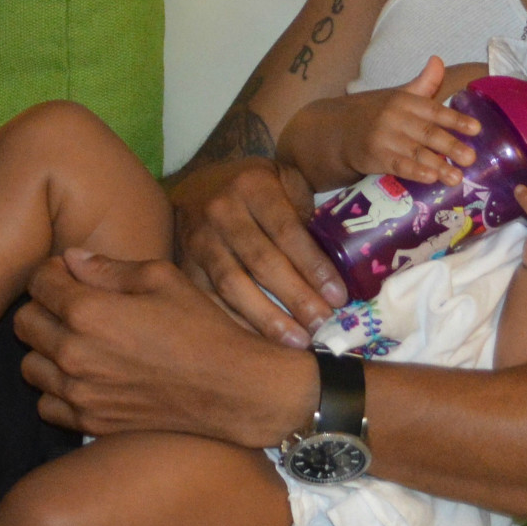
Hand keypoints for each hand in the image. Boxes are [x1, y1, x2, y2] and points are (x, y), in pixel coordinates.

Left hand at [15, 250, 315, 444]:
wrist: (232, 388)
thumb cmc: (202, 326)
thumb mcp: (161, 278)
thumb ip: (108, 268)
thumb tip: (71, 259)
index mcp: (88, 312)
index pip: (37, 282)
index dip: (52, 272)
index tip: (72, 274)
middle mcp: (74, 354)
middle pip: (25, 322)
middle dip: (45, 307)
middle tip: (75, 305)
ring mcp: (80, 394)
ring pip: (29, 366)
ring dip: (47, 350)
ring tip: (80, 342)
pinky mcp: (91, 423)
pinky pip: (48, 405)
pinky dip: (58, 390)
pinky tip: (86, 377)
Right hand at [169, 156, 343, 347]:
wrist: (198, 186)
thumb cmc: (256, 188)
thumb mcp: (285, 180)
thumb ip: (308, 212)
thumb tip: (343, 263)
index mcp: (253, 185)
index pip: (287, 231)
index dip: (313, 266)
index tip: (338, 298)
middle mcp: (221, 210)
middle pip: (261, 261)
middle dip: (296, 298)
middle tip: (323, 326)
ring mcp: (198, 239)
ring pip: (233, 285)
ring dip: (268, 318)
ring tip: (298, 342)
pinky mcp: (184, 265)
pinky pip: (210, 300)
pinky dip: (237, 324)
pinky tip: (261, 345)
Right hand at [355, 61, 478, 187]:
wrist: (342, 130)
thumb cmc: (380, 114)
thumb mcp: (401, 96)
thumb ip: (424, 83)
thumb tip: (438, 60)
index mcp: (406, 101)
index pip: (434, 110)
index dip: (455, 119)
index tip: (476, 129)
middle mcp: (396, 118)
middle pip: (427, 133)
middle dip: (450, 146)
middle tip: (471, 158)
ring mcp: (385, 138)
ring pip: (416, 152)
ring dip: (438, 165)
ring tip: (457, 177)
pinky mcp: (375, 157)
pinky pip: (398, 165)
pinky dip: (414, 172)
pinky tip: (430, 178)